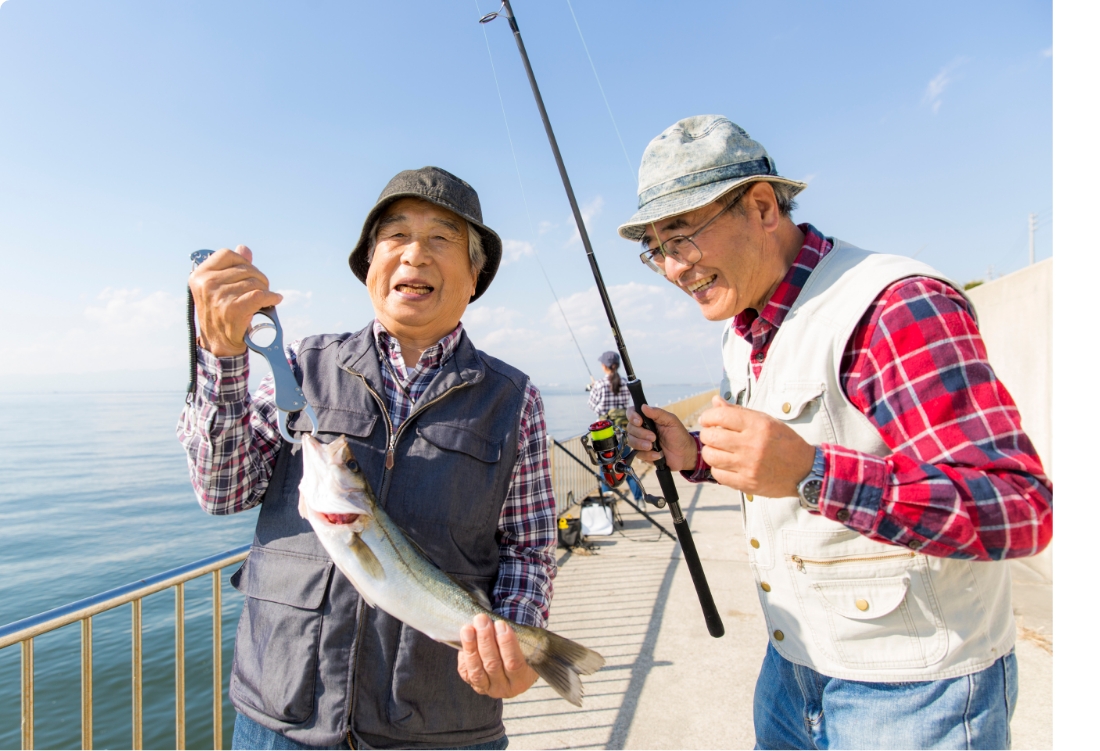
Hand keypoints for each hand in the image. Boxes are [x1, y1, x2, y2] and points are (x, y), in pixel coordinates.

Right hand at [189, 245, 282, 356]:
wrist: (219, 343)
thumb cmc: (220, 313)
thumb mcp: (219, 287)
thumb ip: (231, 267)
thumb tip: (244, 248)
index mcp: (200, 275)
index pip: (228, 254)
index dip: (243, 262)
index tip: (249, 274)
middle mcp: (207, 284)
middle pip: (246, 268)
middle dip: (258, 278)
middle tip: (261, 290)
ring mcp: (219, 296)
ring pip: (255, 282)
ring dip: (265, 290)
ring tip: (263, 299)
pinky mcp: (233, 309)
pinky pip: (260, 295)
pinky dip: (271, 297)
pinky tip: (274, 300)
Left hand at [456, 613, 537, 699]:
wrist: (509, 664)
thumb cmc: (519, 650)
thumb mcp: (525, 646)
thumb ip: (517, 637)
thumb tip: (500, 622)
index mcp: (522, 680)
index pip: (514, 663)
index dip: (507, 643)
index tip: (501, 624)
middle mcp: (504, 688)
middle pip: (493, 664)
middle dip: (486, 640)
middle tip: (481, 620)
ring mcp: (487, 688)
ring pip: (476, 670)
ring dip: (471, 646)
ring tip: (468, 628)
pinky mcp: (473, 684)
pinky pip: (465, 670)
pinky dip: (464, 654)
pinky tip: (465, 638)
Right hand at [625, 404, 696, 470]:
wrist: (685, 454)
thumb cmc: (679, 435)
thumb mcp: (671, 421)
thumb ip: (658, 413)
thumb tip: (643, 406)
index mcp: (648, 419)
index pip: (632, 413)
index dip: (632, 416)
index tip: (639, 421)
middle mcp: (642, 429)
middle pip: (630, 428)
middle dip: (641, 433)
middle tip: (654, 437)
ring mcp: (641, 442)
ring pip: (631, 441)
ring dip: (641, 444)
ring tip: (652, 446)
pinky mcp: (644, 454)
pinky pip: (638, 454)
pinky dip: (648, 455)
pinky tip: (657, 455)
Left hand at [697, 395, 815, 496]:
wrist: (805, 470)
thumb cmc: (784, 442)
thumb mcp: (766, 421)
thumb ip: (739, 412)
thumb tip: (715, 401)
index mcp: (758, 425)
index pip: (720, 416)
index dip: (708, 416)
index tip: (707, 419)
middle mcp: (752, 445)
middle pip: (711, 436)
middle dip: (707, 433)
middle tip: (711, 434)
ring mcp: (749, 466)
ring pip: (711, 456)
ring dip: (710, 451)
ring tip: (717, 449)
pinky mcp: (747, 483)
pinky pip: (718, 475)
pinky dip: (717, 468)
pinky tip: (725, 464)